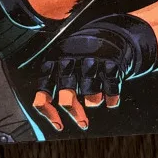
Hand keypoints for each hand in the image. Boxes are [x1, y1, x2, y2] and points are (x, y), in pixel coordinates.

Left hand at [31, 14, 157, 130]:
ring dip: (94, 101)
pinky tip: (111, 100)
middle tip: (83, 123)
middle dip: (75, 112)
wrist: (110, 32)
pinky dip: (112, 98)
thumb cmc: (81, 56)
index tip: (59, 125)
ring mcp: (92, 59)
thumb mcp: (62, 62)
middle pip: (67, 93)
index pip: (45, 89)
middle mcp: (71, 59)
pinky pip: (111, 87)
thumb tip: (55, 120)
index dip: (49, 111)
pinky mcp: (111, 61)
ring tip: (96, 101)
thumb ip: (53, 85)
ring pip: (90, 92)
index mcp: (55, 60)